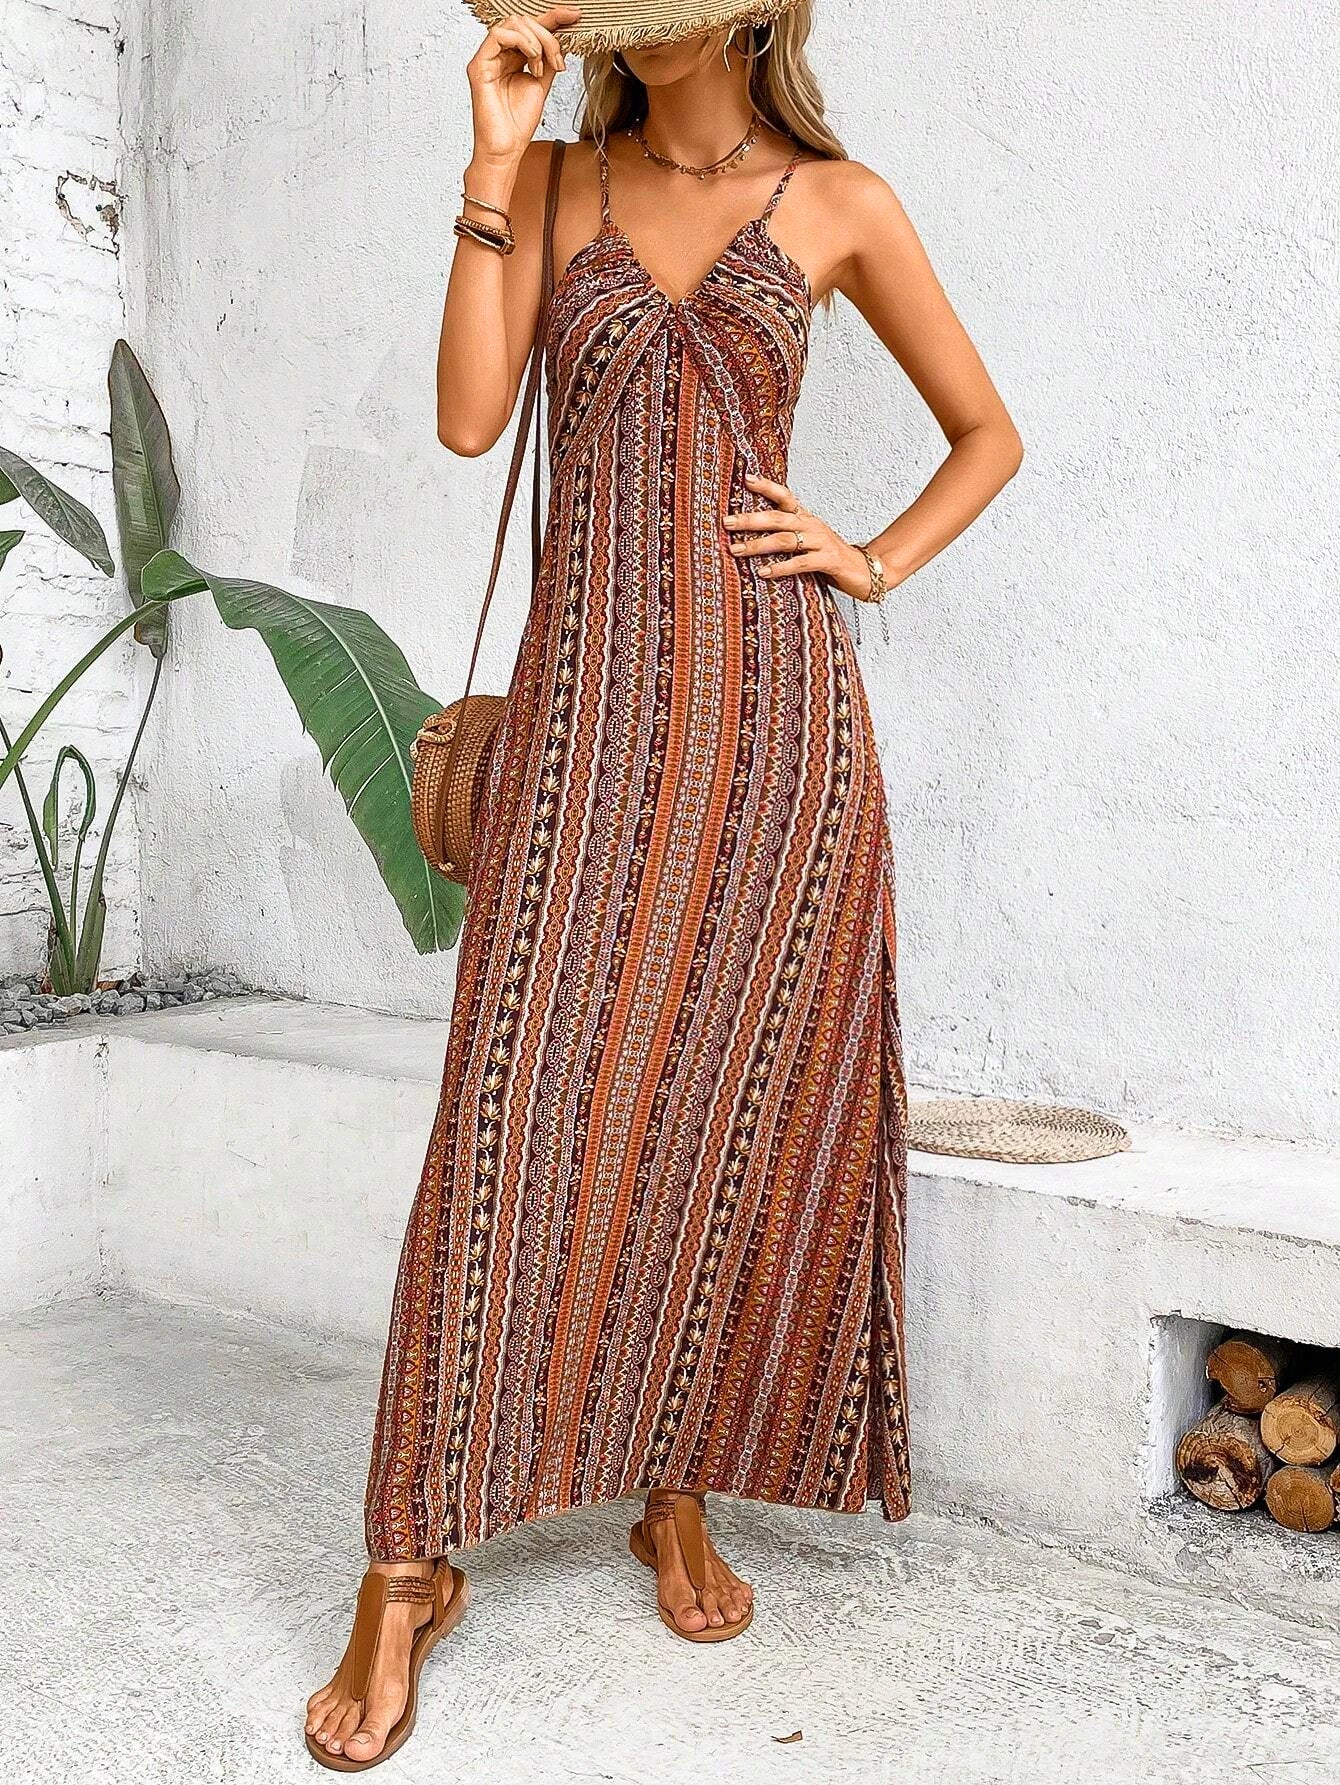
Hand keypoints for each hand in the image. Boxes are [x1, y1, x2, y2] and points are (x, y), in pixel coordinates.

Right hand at [466, 7, 579, 167]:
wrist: (506, 149)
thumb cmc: (518, 124)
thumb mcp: (541, 85)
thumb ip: (549, 61)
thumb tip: (563, 39)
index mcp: (512, 57)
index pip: (531, 27)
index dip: (554, 17)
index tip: (575, 16)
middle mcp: (498, 54)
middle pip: (523, 21)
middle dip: (547, 35)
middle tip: (558, 59)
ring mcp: (487, 58)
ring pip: (512, 24)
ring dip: (536, 40)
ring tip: (543, 65)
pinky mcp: (478, 65)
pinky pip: (498, 35)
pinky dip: (521, 42)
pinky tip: (532, 60)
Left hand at [724, 474, 881, 598]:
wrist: (866, 570)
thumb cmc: (830, 558)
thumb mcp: (808, 542)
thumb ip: (786, 536)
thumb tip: (752, 536)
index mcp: (806, 518)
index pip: (785, 496)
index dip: (766, 487)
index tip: (745, 479)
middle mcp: (812, 526)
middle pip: (777, 518)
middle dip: (750, 519)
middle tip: (727, 522)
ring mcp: (821, 542)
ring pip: (785, 540)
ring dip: (758, 545)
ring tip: (736, 550)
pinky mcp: (828, 560)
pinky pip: (801, 563)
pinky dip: (781, 567)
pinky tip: (763, 572)